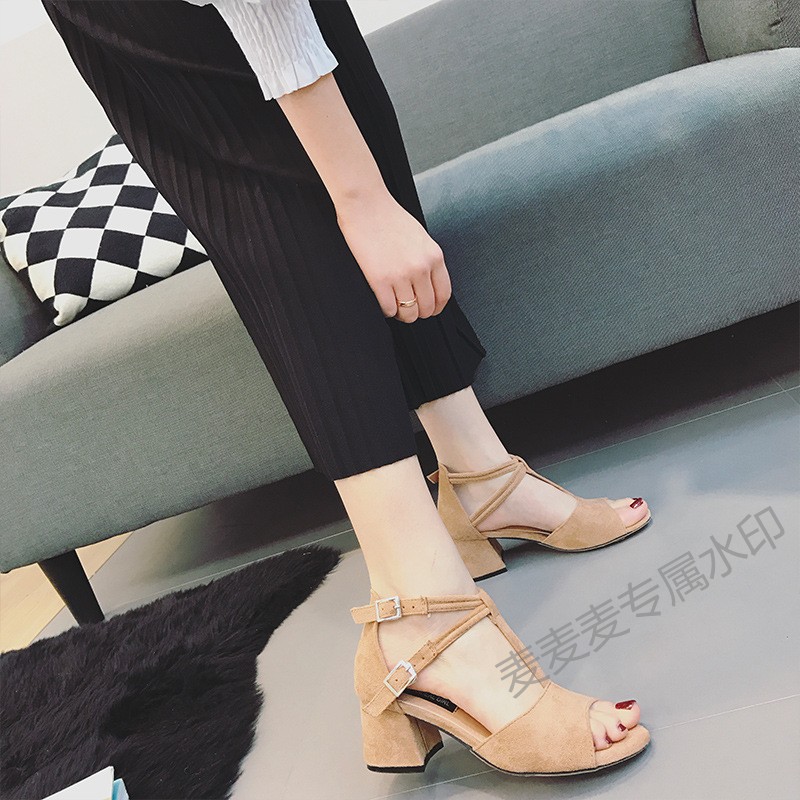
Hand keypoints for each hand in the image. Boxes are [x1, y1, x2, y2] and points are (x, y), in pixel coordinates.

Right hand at [335, 190, 451, 322]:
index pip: (444, 295)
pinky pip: (389, 309)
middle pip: (427, 308)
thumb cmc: (389, 217)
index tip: (428, 308)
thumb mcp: (421, 238)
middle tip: (408, 308)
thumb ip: (428, 261)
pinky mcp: (380, 280)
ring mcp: (401, 275)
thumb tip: (428, 284)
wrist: (365, 205)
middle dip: (418, 312)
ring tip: (394, 305)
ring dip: (402, 314)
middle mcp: (421, 268)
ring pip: (409, 313)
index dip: (436, 307)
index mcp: (434, 257)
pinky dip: (386, 310)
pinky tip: (382, 300)